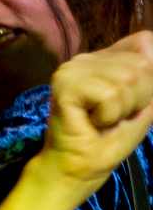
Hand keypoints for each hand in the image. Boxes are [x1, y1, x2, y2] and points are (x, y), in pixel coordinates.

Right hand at [36, 33, 152, 198]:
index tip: (130, 101)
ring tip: (102, 120)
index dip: (150, 73)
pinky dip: (109, 115)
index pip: (144, 42)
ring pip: (128, 78)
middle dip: (138, 97)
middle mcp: (85, 58)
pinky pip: (110, 94)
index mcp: (104, 59)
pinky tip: (92, 122)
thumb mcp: (143, 104)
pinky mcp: (65, 85)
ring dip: (123, 109)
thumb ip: (151, 77)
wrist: (79, 168)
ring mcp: (72, 69)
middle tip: (113, 116)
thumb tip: (152, 61)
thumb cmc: (110, 139)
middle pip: (142, 63)